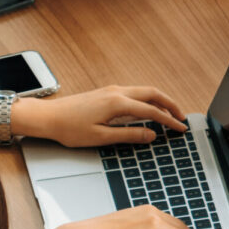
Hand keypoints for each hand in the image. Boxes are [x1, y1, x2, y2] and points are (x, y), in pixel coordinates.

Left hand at [24, 85, 187, 146]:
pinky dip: (147, 100)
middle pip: (153, 93)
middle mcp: (117, 92)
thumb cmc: (69, 128)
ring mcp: (111, 90)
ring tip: (169, 114)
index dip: (169, 121)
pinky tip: (148, 110)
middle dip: (170, 105)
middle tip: (182, 117)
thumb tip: (151, 134)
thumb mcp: (101, 138)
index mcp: (117, 103)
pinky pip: (134, 93)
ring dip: (159, 101)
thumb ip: (129, 135)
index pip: (152, 111)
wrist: (47, 117)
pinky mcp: (106, 93)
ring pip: (144, 91)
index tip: (180, 128)